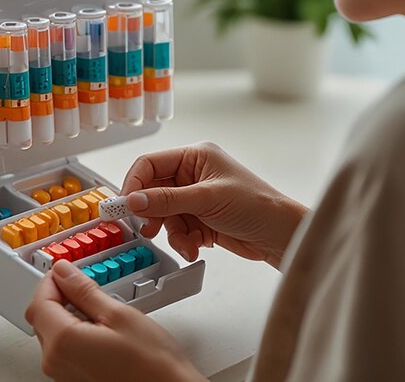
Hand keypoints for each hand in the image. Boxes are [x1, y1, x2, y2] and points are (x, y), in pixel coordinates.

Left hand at [26, 260, 206, 381]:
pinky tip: (101, 329)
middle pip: (42, 318)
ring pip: (52, 333)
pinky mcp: (73, 380)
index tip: (65, 270)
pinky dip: (76, 333)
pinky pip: (64, 350)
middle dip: (59, 296)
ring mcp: (63, 375)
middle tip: (84, 284)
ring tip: (100, 308)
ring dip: (68, 315)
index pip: (39, 302)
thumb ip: (84, 291)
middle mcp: (55, 362)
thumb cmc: (151, 363)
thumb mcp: (119, 314)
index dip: (51, 280)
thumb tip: (65, 273)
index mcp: (63, 342)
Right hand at [121, 142, 307, 267]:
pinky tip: (196, 247)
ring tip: (186, 242)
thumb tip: (134, 200)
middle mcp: (193, 175)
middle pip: (154, 192)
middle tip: (148, 228)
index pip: (151, 164)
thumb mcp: (207, 199)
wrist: (280, 235)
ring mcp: (196, 198)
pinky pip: (177, 230)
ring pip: (164, 215)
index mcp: (195, 157)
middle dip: (152, 213)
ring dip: (171, 232)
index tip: (125, 205)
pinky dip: (183, 241)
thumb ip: (167, 200)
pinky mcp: (200, 219)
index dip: (134, 184)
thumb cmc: (256, 206)